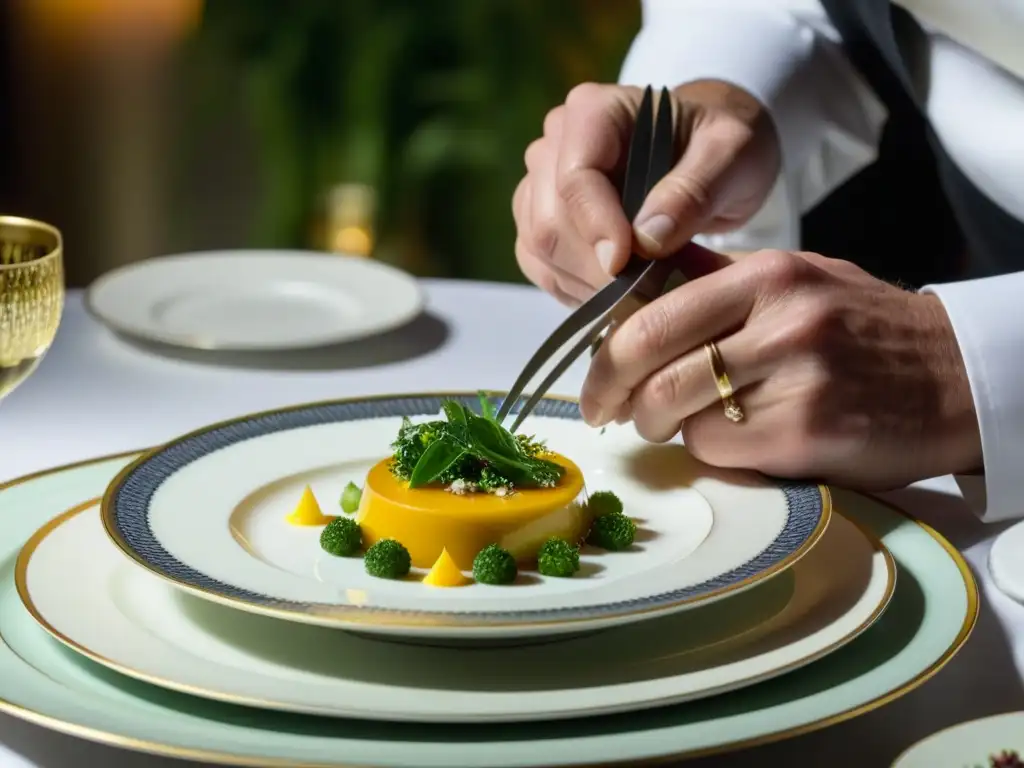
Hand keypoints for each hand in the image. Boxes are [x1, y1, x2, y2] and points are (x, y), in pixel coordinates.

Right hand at [512, 80, 779, 305]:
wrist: (713, 158)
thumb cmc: (724, 145)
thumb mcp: (731, 155)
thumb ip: (692, 191)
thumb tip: (646, 240)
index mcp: (594, 112)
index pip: (575, 177)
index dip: (596, 227)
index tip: (626, 265)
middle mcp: (555, 144)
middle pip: (550, 221)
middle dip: (596, 266)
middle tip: (650, 289)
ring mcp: (541, 184)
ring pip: (540, 249)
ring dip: (587, 283)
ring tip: (641, 291)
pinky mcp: (541, 221)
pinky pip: (540, 265)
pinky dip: (576, 289)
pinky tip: (618, 294)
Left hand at [580, 248, 982, 489]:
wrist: (956, 376)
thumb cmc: (863, 327)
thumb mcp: (798, 278)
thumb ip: (718, 279)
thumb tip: (636, 278)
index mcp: (768, 274)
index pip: (651, 311)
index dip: (606, 351)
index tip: (595, 375)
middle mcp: (780, 319)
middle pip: (649, 357)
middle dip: (610, 390)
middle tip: (604, 410)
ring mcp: (795, 378)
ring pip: (676, 406)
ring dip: (658, 422)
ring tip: (671, 423)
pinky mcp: (806, 434)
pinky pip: (716, 446)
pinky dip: (706, 447)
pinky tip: (729, 439)